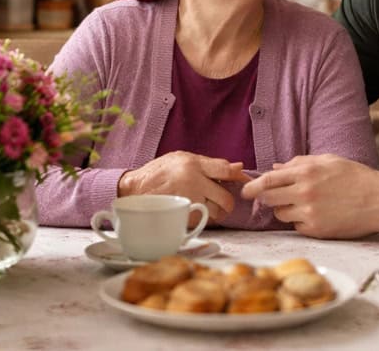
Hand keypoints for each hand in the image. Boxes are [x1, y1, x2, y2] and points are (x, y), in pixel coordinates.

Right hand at [118, 151, 250, 223]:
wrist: (134, 188)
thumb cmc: (159, 171)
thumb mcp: (184, 158)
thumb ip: (212, 164)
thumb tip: (238, 167)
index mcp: (194, 165)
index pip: (226, 171)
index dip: (239, 177)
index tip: (244, 181)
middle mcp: (193, 183)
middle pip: (225, 198)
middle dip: (228, 202)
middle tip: (223, 200)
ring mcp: (187, 201)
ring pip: (216, 212)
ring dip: (216, 212)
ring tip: (207, 205)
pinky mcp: (180, 216)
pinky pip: (202, 221)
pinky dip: (203, 218)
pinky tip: (196, 211)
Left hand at [241, 154, 378, 237]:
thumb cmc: (356, 177)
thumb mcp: (328, 161)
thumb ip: (299, 163)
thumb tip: (275, 168)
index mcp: (305, 173)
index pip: (267, 180)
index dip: (252, 186)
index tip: (245, 190)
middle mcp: (304, 193)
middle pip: (268, 199)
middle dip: (266, 198)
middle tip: (273, 197)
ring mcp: (309, 214)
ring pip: (281, 215)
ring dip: (285, 210)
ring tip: (305, 204)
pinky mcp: (316, 230)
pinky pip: (297, 227)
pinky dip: (301, 222)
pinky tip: (318, 215)